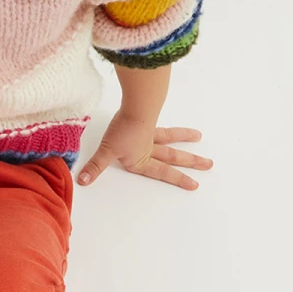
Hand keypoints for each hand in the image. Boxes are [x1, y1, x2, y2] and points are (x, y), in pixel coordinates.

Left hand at [76, 112, 212, 189]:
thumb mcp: (107, 151)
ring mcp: (151, 135)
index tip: (194, 184)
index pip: (162, 173)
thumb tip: (83, 181)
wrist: (135, 107)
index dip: (178, 179)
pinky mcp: (149, 122)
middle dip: (191, 162)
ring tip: (200, 138)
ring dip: (186, 140)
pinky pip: (164, 128)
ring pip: (172, 140)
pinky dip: (175, 130)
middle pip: (173, 157)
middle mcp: (150, 149)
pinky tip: (180, 127)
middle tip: (209, 164)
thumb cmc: (122, 131)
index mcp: (141, 160)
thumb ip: (95, 167)